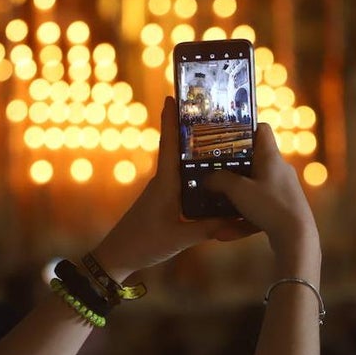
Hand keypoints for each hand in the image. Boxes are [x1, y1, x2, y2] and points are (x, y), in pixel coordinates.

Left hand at [91, 97, 257, 281]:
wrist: (117, 258)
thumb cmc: (143, 244)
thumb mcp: (180, 238)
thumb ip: (208, 227)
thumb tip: (237, 218)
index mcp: (165, 184)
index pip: (169, 145)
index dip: (170, 120)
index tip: (172, 96)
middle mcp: (164, 182)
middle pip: (178, 149)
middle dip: (190, 129)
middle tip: (209, 111)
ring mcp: (163, 192)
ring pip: (182, 165)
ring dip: (195, 151)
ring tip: (218, 137)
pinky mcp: (165, 202)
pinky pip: (183, 181)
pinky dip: (195, 173)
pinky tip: (211, 174)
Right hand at [204, 123, 320, 278]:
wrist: (297, 237)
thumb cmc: (269, 206)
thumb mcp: (238, 190)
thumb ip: (219, 180)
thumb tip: (207, 178)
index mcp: (271, 157)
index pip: (261, 130)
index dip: (244, 129)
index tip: (225, 137)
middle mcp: (279, 170)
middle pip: (254, 160)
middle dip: (232, 167)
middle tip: (213, 171)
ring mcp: (283, 190)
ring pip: (253, 188)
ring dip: (234, 197)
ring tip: (214, 204)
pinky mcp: (283, 209)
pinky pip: (258, 209)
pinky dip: (242, 219)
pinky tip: (223, 233)